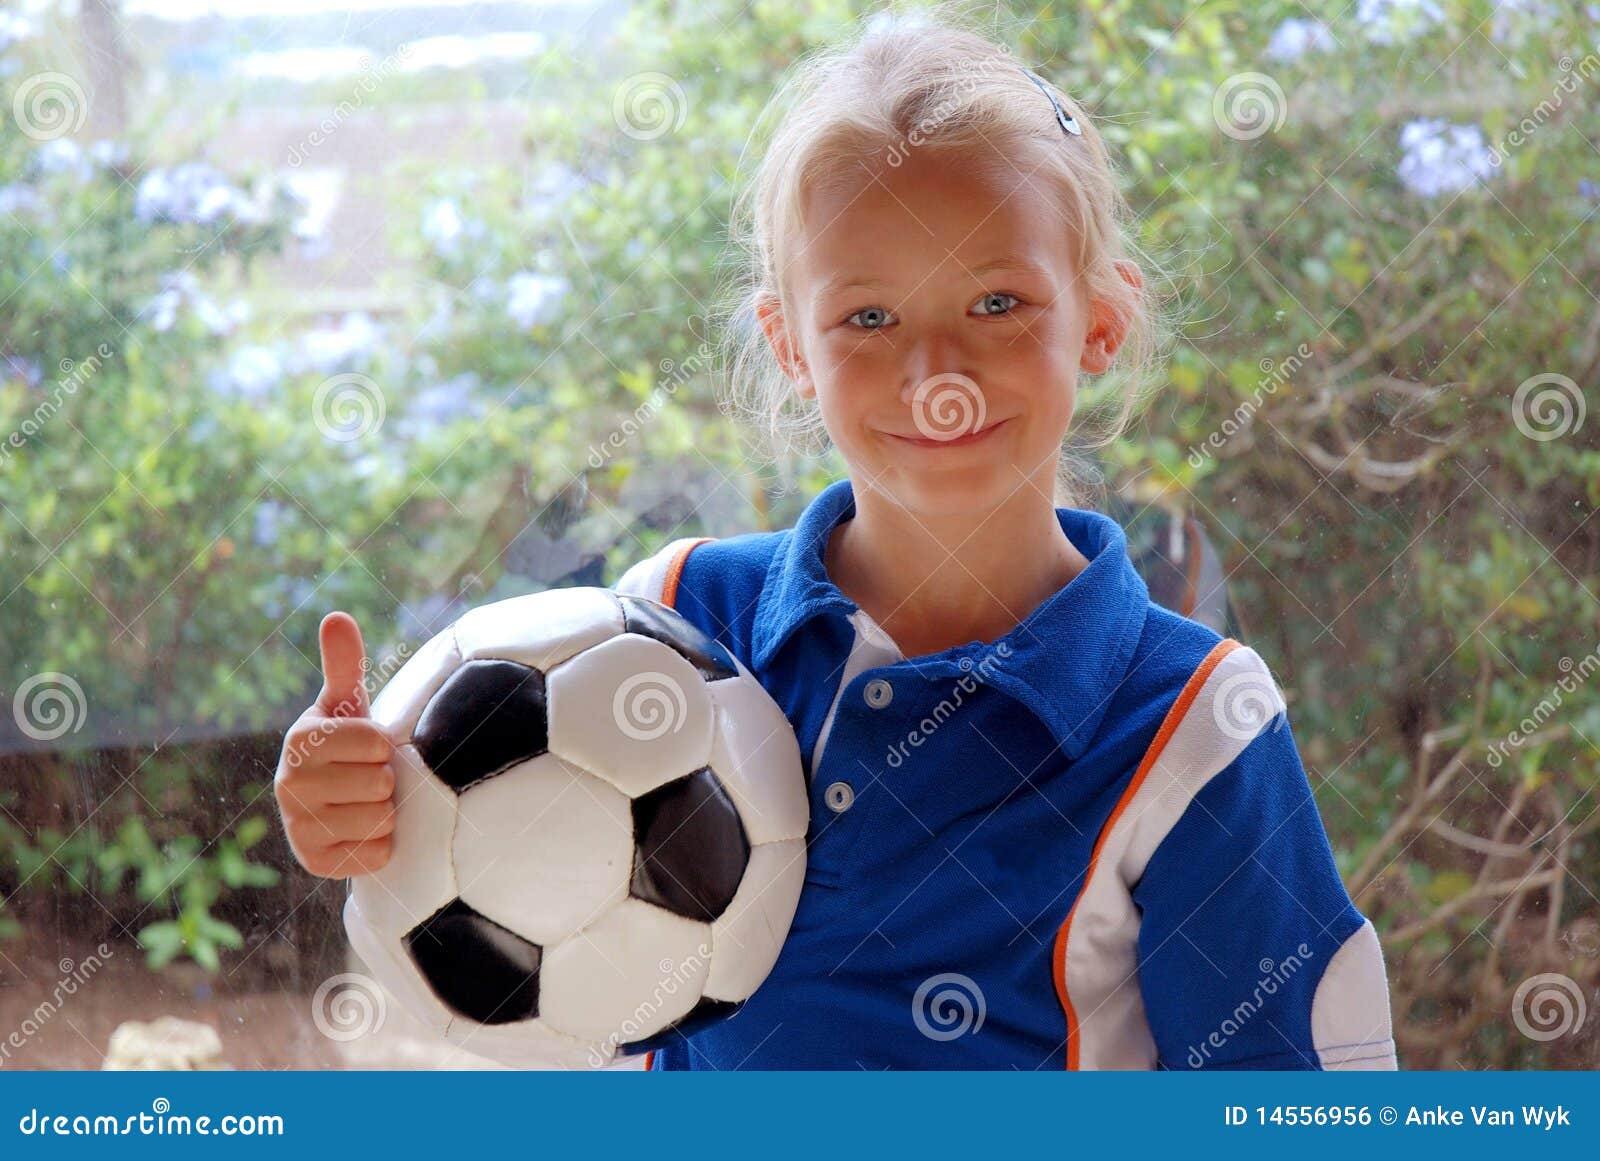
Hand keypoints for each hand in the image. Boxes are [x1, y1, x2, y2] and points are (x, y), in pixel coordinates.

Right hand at [274, 611, 397, 878]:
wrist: (332, 803)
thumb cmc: (348, 744)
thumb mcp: (347, 704)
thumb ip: (344, 664)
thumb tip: (336, 617)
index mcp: (300, 739)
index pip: (374, 743)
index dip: (384, 745)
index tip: (371, 747)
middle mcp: (289, 784)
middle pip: (379, 783)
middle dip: (385, 780)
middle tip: (368, 778)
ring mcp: (299, 826)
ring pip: (378, 819)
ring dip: (385, 812)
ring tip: (366, 802)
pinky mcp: (315, 862)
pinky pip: (374, 855)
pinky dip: (379, 846)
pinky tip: (362, 833)